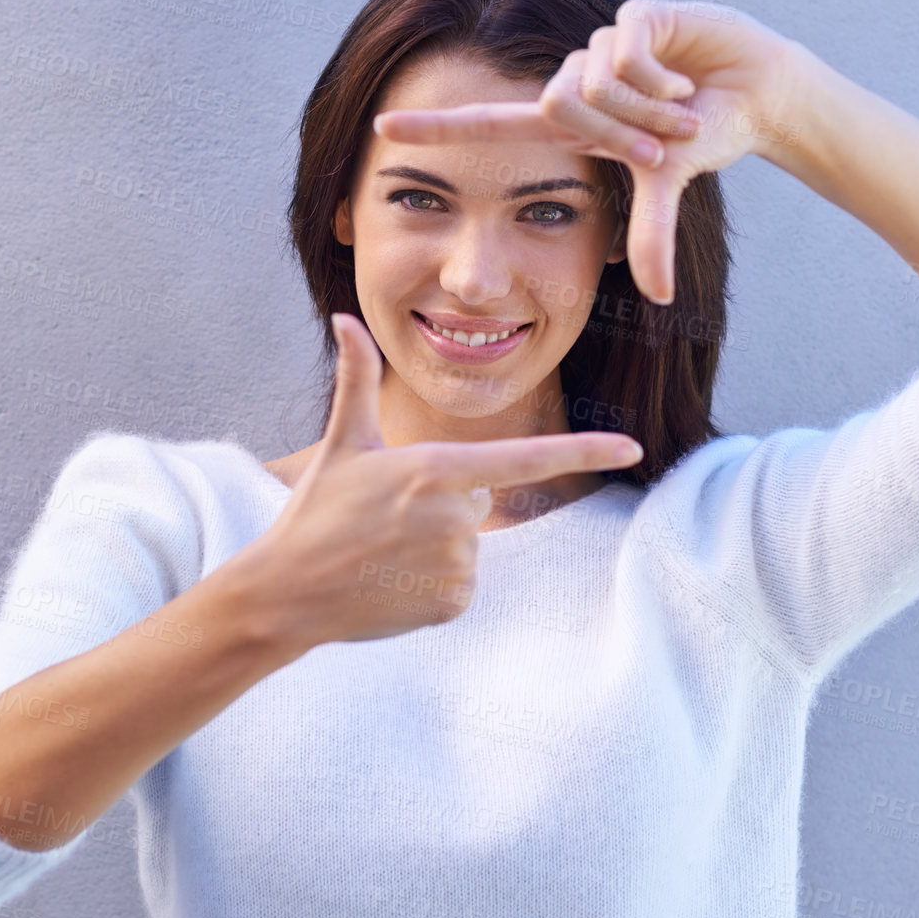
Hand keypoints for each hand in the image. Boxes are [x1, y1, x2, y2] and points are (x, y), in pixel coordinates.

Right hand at [222, 313, 644, 647]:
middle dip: (442, 505)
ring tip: (384, 550)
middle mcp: (456, 515)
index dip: (584, 450)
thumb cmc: (315, 512)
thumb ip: (356, 378)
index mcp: (437, 469)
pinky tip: (391, 582)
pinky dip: (432, 585)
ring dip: (435, 546)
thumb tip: (344, 316)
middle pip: (479, 500)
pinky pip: (462, 585)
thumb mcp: (342, 443)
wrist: (286, 592)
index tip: (632, 446)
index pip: (528, 457)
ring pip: (470, 545)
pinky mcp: (454, 602)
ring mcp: (458, 563)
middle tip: (387, 517)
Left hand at [373, 0, 799, 304]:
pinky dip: (662, 79)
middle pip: (556, 106)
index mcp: (568, 119)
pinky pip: (627, 55)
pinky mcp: (637, 14)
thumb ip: (650, 233)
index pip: (488, 124)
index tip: (380, 130)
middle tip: (664, 141)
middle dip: (618, 134)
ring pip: (594, 83)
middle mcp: (575, 78)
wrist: (757, 89)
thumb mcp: (667, 184)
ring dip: (648, 109)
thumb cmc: (703, 133)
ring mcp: (601, 43)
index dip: (437, 129)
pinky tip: (686, 78)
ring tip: (681, 106)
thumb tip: (659, 298)